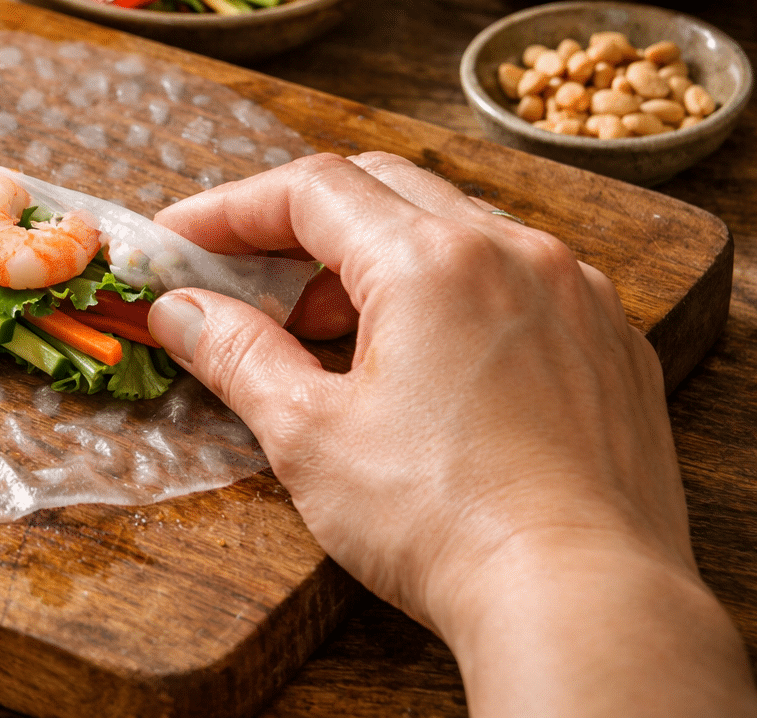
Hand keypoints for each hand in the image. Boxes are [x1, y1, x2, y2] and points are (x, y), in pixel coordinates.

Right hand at [148, 152, 755, 717]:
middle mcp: (513, 252)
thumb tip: (180, 313)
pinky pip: (516, 278)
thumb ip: (237, 356)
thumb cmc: (447, 523)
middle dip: (301, 223)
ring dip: (377, 256)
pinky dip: (452, 290)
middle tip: (245, 273)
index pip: (310, 191)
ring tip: (328, 329)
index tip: (183, 238)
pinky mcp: (609, 341)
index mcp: (432, 261)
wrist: (584, 603)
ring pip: (455, 227)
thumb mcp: (310, 436)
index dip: (231, 209)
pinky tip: (423, 358)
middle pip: (383, 188)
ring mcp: (574, 292)